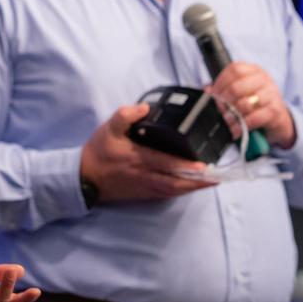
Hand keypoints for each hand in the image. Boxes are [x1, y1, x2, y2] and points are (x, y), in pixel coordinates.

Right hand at [79, 103, 216, 202]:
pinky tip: (192, 187)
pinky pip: (167, 194)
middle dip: (198, 181)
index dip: (186, 166)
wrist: (85, 177)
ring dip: (193, 188)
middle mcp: (145, 175)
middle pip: (176, 181)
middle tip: (217, 176)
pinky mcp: (144, 194)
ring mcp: (145, 187)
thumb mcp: (108, 127)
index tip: (203, 166)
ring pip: (174, 190)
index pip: (166, 163)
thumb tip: (146, 107)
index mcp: (138, 158)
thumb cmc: (98, 152)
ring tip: (211, 181)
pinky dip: (182, 191)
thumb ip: (126, 115)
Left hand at [209, 61, 295, 148]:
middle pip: (237, 87)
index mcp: (254, 70)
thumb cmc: (257, 104)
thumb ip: (225, 90)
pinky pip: (253, 118)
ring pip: (244, 104)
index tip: (213, 94)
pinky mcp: (275, 111)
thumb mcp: (242, 93)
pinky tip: (237, 130)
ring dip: (232, 116)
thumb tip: (207, 90)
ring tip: (228, 122)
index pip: (234, 69)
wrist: (279, 120)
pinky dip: (242, 126)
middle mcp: (264, 79)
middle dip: (225, 101)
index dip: (220, 82)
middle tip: (221, 110)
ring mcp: (271, 94)